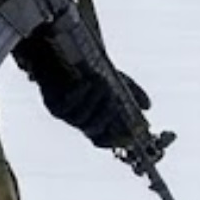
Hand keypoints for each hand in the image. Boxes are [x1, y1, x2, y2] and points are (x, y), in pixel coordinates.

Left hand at [20, 44, 146, 150]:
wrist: (62, 57)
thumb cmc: (92, 73)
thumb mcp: (117, 82)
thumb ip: (133, 94)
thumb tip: (147, 106)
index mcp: (96, 122)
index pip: (102, 140)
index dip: (114, 142)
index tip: (128, 136)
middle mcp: (80, 122)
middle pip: (94, 129)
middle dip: (106, 114)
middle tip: (114, 96)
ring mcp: (65, 116)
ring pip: (80, 118)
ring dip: (93, 100)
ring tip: (102, 82)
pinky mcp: (52, 105)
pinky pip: (64, 107)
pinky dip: (77, 96)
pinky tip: (86, 83)